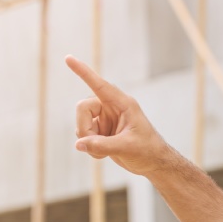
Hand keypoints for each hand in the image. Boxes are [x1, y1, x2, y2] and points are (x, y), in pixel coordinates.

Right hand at [66, 55, 173, 176]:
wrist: (153, 163)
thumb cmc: (147, 151)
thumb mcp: (126, 147)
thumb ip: (102, 146)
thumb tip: (78, 144)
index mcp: (123, 103)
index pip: (99, 85)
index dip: (83, 71)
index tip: (68, 57)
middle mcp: (112, 107)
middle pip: (82, 108)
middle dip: (84, 129)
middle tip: (93, 145)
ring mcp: (105, 118)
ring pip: (81, 123)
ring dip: (87, 140)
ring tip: (103, 153)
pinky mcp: (101, 130)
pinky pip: (83, 134)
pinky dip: (89, 146)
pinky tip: (102, 154)